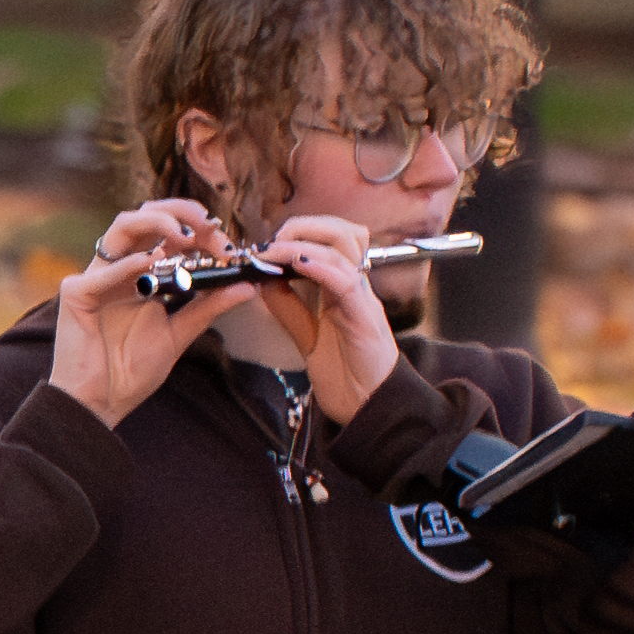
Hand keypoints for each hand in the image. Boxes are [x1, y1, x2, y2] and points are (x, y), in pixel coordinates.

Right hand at [47, 200, 245, 427]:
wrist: (101, 403)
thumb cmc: (132, 370)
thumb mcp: (179, 335)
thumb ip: (208, 308)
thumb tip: (247, 286)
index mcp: (143, 274)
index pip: (170, 234)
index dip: (200, 232)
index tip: (227, 247)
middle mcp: (120, 269)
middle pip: (146, 218)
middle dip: (180, 214)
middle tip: (209, 227)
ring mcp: (97, 278)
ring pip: (122, 228)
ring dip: (155, 222)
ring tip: (183, 236)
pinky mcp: (76, 294)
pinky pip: (102, 272)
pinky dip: (128, 266)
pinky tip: (149, 265)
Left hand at [245, 215, 397, 423]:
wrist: (369, 407)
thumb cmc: (345, 373)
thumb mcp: (307, 335)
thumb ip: (289, 308)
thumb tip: (263, 280)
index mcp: (343, 288)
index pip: (329, 241)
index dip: (297, 233)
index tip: (264, 244)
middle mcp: (356, 286)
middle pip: (341, 232)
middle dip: (302, 226)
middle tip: (269, 242)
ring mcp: (362, 297)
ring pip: (344, 246)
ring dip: (303, 241)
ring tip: (274, 249)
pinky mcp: (364, 316)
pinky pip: (344, 280)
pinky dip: (318, 266)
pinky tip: (297, 263)